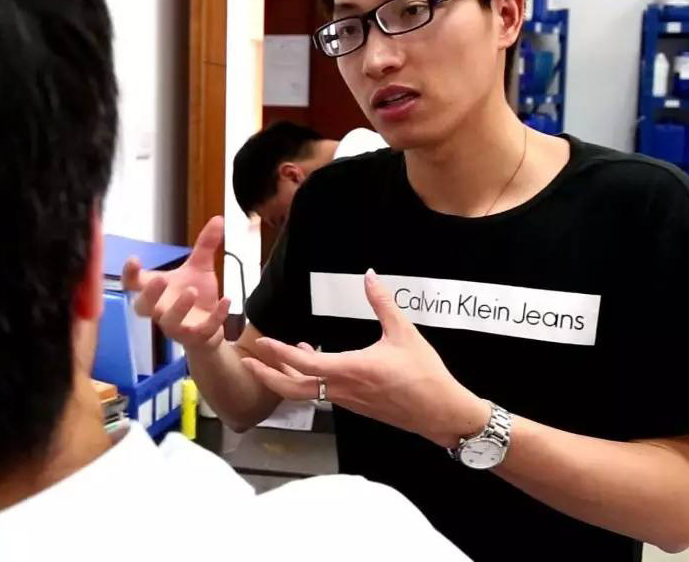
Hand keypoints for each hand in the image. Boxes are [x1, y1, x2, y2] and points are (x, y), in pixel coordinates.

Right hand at [121, 216, 230, 352]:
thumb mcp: (200, 268)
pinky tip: (226, 300)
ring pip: (170, 323)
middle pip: (142, 308)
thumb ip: (205, 245)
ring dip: (179, 308)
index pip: (132, 285)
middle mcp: (160, 311)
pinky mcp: (196, 337)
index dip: (128, 274)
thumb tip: (219, 218)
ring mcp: (177, 327)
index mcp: (155, 292)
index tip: (134, 259)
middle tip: (159, 280)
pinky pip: (202, 331)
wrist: (210, 329)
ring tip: (191, 290)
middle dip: (149, 295)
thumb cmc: (196, 297)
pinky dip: (215, 316)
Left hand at [241, 269, 488, 447]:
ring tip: (276, 356)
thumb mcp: (405, 333)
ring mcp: (348, 400)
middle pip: (293, 389)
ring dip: (287, 375)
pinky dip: (308, 378)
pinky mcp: (356, 404)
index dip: (279, 353)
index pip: (304, 363)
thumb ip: (383, 303)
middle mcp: (342, 390)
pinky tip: (314, 358)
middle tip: (248, 361)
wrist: (441, 413)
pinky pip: (322, 393)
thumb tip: (369, 275)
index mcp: (350, 370)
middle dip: (267, 375)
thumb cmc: (425, 375)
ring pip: (307, 392)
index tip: (261, 342)